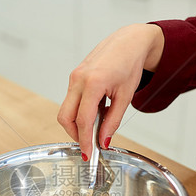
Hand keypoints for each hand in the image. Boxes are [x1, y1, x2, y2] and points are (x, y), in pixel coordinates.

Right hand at [57, 24, 163, 159]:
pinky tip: (95, 112)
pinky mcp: (74, 77)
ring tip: (97, 125)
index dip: (84, 140)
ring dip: (77, 123)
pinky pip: (71, 100)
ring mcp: (74, 77)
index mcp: (93, 83)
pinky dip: (79, 111)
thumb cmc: (129, 64)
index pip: (83, 120)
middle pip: (66, 117)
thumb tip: (103, 141)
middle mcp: (78, 79)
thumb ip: (113, 121)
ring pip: (66, 110)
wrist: (128, 42)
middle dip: (75, 134)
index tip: (88, 154)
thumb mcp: (125, 96)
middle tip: (90, 144)